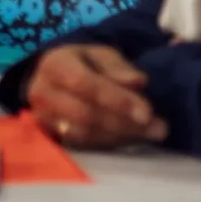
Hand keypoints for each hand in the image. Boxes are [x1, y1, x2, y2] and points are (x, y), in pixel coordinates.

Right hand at [23, 44, 165, 149]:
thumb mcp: (101, 55)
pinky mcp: (53, 137)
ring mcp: (44, 118)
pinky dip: (112, 143)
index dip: (115, 99)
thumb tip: (137, 82)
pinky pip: (84, 146)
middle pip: (84, 114)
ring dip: (122, 136)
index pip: (83, 83)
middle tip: (158, 127)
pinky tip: (133, 138)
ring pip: (85, 134)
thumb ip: (118, 67)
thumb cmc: (84, 64)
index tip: (146, 112)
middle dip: (124, 122)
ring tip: (151, 133)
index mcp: (54, 65)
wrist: (56, 79)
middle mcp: (42, 93)